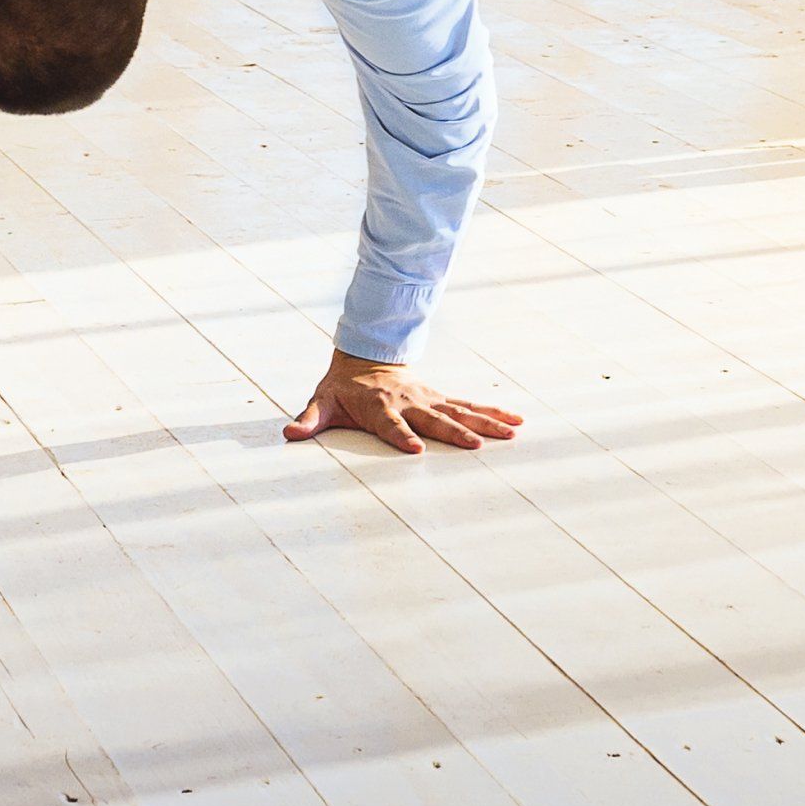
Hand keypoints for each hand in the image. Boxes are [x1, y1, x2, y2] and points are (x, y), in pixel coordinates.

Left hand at [283, 348, 522, 455]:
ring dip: (487, 422)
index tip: (414, 449)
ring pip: (461, 410)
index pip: (390, 425)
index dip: (401, 436)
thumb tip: (289, 435)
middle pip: (435, 419)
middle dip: (456, 432)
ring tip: (512, 431)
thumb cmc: (341, 388)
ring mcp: (428, 399)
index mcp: (379, 407)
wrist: (364, 356)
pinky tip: (515, 421)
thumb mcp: (321, 403)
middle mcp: (409, 402)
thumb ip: (308, 421)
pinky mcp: (440, 398)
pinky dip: (493, 412)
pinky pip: (469, 406)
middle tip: (476, 446)